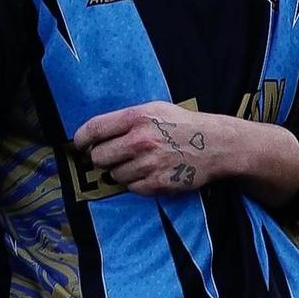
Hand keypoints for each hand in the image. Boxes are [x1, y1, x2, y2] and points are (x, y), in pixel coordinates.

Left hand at [75, 102, 230, 195]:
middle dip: (104, 158)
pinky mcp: (158, 183)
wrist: (218, 144)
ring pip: (114, 175)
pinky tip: (152, 173)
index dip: (81, 140)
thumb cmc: (183, 125)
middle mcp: (140, 141)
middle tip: (118, 155)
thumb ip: (125, 119)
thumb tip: (93, 135)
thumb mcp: (155, 109)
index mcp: (137, 118)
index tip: (81, 145)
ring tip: (142, 163)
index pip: (93, 130)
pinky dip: (138, 183)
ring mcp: (149, 164)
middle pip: (98, 157)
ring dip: (123, 171)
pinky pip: (132, 188)